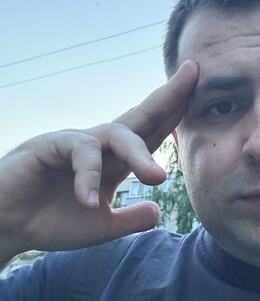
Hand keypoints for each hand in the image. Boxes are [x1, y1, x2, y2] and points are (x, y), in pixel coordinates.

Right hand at [0, 61, 197, 259]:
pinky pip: (79, 153)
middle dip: (167, 96)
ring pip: (115, 133)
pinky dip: (87, 177)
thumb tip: (158, 212)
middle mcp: (100, 146)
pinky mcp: (51, 145)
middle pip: (140, 116)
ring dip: (137, 153)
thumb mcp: (101, 227)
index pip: (151, 133)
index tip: (200, 94)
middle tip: (194, 74)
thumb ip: (129, 219)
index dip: (175, 114)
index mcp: (115, 161)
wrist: (8, 225)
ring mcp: (76, 143)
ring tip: (155, 178)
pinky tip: (88, 201)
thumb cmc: (52, 220)